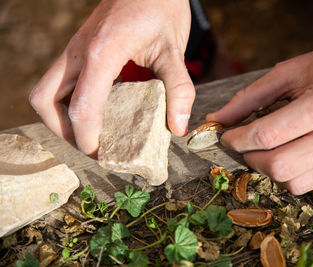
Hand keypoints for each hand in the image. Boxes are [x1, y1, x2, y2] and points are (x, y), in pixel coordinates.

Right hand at [29, 0, 194, 154]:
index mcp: (102, 52)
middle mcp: (79, 51)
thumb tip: (177, 127)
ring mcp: (75, 49)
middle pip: (44, 100)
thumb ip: (178, 88)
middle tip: (92, 144)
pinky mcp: (79, 50)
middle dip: (62, 130)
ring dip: (61, 117)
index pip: (81, 106)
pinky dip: (69, 103)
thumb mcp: (174, 48)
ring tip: (91, 133)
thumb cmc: (161, 8)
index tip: (102, 154)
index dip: (87, 138)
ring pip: (46, 91)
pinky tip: (97, 110)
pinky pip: (60, 82)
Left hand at [207, 32, 312, 194]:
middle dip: (248, 157)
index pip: (266, 135)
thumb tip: (217, 119)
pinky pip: (309, 184)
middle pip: (278, 165)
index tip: (225, 135)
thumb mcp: (289, 71)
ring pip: (292, 182)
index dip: (237, 139)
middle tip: (242, 144)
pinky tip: (284, 156)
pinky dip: (287, 175)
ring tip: (262, 151)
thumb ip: (249, 97)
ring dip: (267, 170)